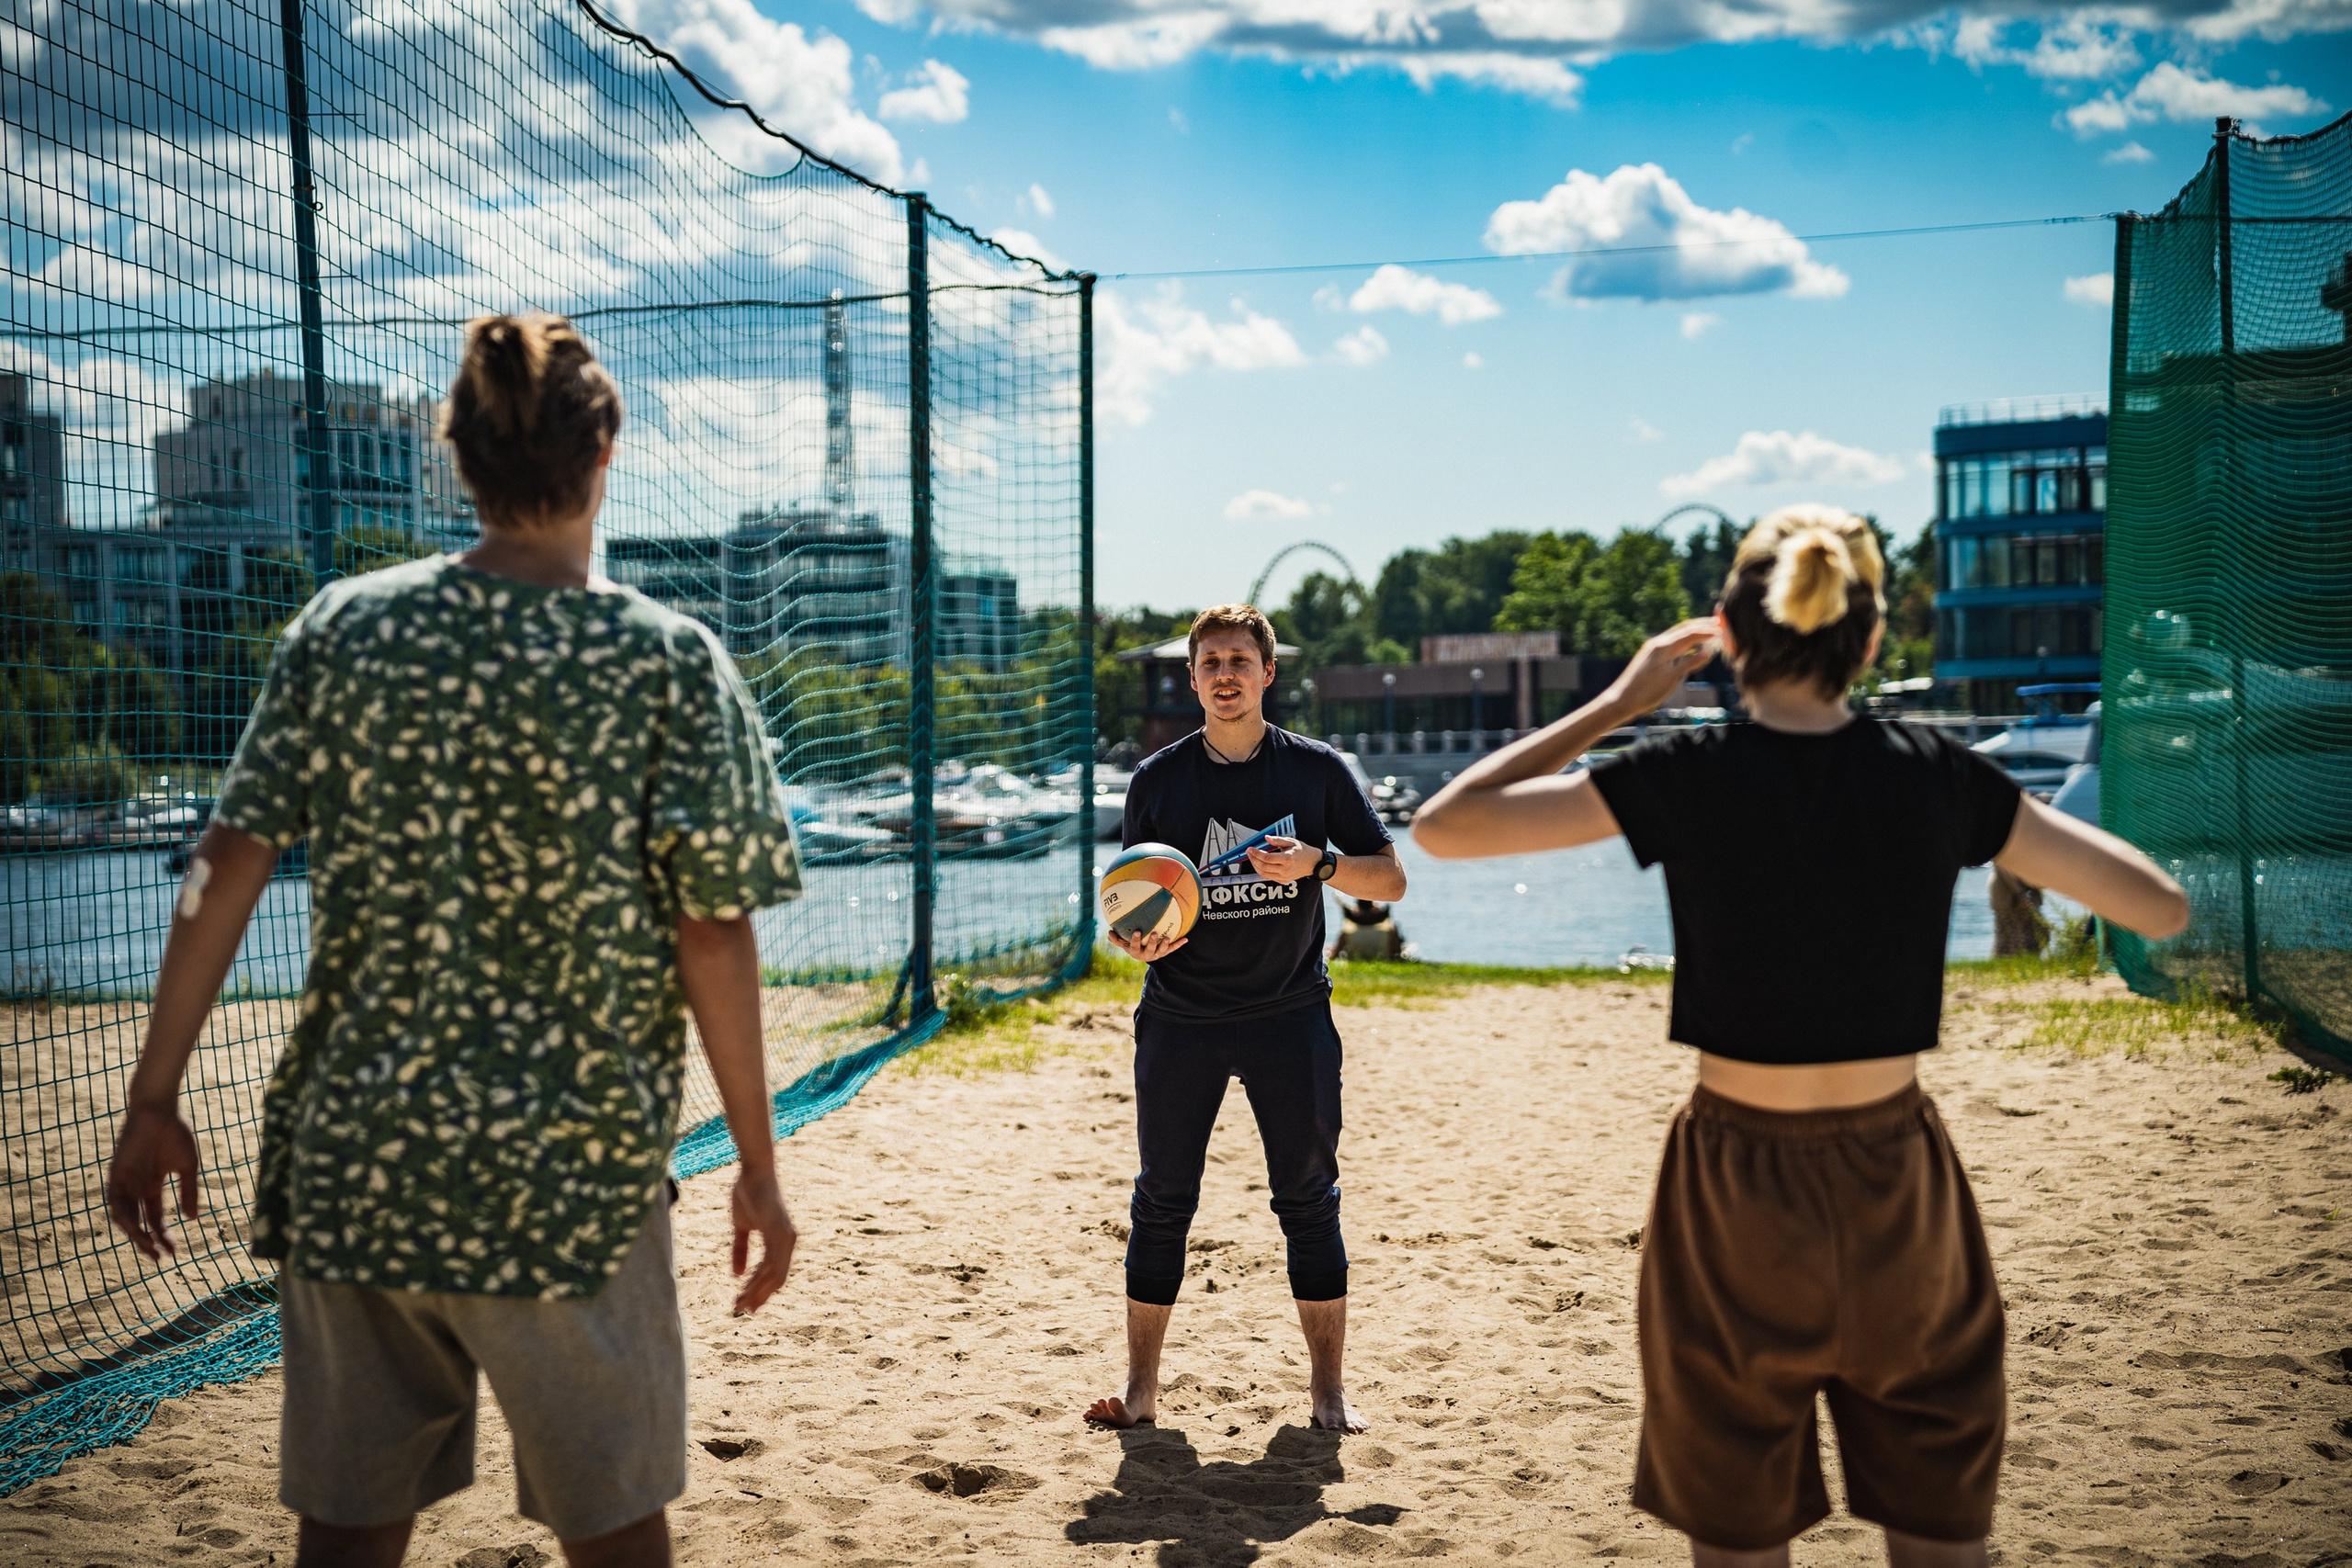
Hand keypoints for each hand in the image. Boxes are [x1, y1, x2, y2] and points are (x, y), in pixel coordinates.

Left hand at [107, 1103, 201, 1260]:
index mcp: (153, 1184)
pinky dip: (123, 1215)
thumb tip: (193, 1219)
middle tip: (159, 1257)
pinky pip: (114, 1200)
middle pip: (139, 1221)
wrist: (160, 1109)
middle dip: (148, 1240)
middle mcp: (137, 1186)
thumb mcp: (187, 1166)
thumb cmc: (176, 1132)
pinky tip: (134, 1228)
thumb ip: (189, 1191)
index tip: (175, 1251)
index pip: (156, 1216)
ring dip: (134, 1233)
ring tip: (148, 1246)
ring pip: (124, 1215)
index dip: (164, 1234)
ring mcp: (125, 1181)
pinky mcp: (116, 1173)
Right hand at [729, 1168, 797, 1314]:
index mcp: (782, 1241)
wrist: (753, 1171)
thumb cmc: (748, 1194)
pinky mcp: (778, 1231)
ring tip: (739, 1304)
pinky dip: (758, 1278)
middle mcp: (789, 1241)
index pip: (776, 1274)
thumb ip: (740, 1250)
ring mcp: (786, 1237)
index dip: (762, 1291)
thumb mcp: (741, 1226)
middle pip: (777, 1280)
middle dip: (759, 1297)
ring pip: (774, 1275)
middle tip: (741, 1311)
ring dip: (756, 1292)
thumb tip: (736, 1275)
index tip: (747, 1306)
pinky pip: (770, 1262)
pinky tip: (744, 1287)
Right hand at [1107, 927, 1188, 961]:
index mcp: (1136, 952)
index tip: (1137, 931)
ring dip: (1165, 944)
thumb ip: (1116, 939)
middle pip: (1149, 949)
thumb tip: (1109, 932)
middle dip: (1151, 942)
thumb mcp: (1123, 943)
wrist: (1143, 954)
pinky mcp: (1165, 952)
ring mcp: (1157, 954)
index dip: (1135, 939)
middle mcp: (1147, 955)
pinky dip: (1179, 944)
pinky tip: (1186, 939)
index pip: (1134, 946)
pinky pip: (1172, 949)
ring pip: (1161, 951)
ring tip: (1166, 937)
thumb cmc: (1132, 946)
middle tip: (1153, 933)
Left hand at [1243, 835, 1320, 884]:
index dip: (1256, 853)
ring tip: (1252, 858)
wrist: (1312, 863)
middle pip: (1263, 866)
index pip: (1267, 858)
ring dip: (1255, 865)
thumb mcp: (1291, 842)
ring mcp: (1284, 877)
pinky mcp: (1282, 881)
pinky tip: (1258, 864)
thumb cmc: (1302, 851)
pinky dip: (1261, 871)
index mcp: (1288, 859)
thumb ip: (1277, 840)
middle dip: (1253, 859)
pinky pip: (1268, 877)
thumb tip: (1266, 838)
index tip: (1250, 848)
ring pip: (1263, 873)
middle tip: (1249, 852)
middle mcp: (1285, 870)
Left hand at [1603, 620, 1718, 717]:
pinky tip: (1692, 646)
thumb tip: (1708, 652)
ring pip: (1678, 635)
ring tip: (1710, 631)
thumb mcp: (1671, 678)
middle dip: (1702, 625)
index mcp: (1663, 646)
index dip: (1707, 631)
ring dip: (1695, 632)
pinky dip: (1686, 642)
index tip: (1723, 631)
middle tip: (1719, 622)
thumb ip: (1689, 664)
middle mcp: (1658, 643)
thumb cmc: (1646, 691)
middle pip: (1684, 628)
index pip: (1690, 633)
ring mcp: (1654, 649)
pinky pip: (1673, 644)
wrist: (1622, 699)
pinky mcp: (1651, 656)